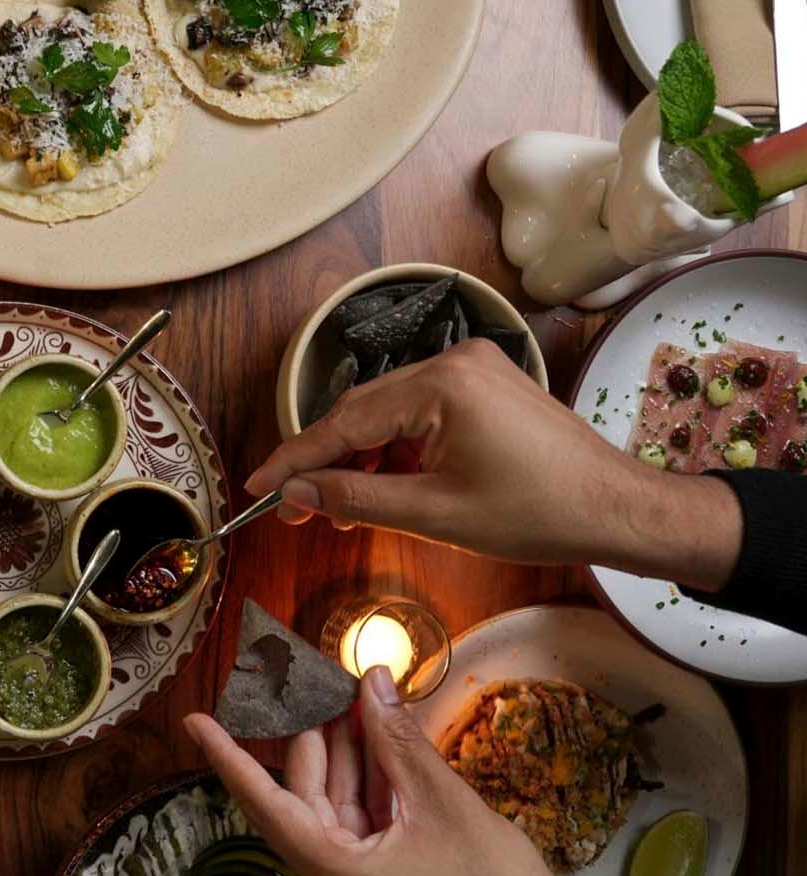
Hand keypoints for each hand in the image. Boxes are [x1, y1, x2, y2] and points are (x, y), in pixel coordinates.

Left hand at [184, 668, 660, 875]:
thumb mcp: (442, 802)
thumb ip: (396, 741)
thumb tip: (371, 683)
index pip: (266, 805)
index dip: (229, 757)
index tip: (196, 721)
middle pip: (303, 803)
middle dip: (317, 742)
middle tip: (321, 685)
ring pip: (330, 816)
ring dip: (345, 765)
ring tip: (356, 706)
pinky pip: (351, 837)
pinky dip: (363, 797)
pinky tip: (376, 751)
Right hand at [246, 340, 741, 587]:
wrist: (617, 509)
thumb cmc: (539, 512)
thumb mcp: (434, 514)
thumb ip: (356, 498)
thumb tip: (295, 495)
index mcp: (441, 385)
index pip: (344, 422)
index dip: (295, 459)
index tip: (258, 489)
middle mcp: (454, 361)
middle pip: (361, 410)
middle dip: (324, 461)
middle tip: (293, 509)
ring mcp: (473, 369)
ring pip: (388, 411)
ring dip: (360, 457)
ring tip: (339, 508)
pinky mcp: (487, 384)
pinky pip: (420, 411)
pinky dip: (395, 447)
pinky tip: (383, 484)